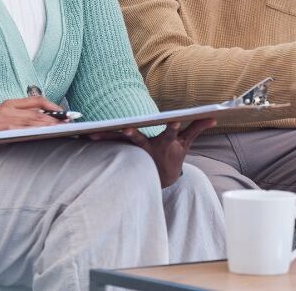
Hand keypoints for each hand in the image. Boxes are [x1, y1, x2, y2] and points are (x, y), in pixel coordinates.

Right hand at [0, 97, 61, 162]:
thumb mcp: (4, 122)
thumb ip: (21, 120)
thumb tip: (46, 124)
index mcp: (10, 104)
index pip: (36, 100)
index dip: (53, 106)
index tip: (66, 114)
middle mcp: (6, 108)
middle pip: (36, 111)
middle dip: (55, 117)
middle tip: (70, 123)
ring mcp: (0, 119)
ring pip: (29, 120)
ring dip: (48, 125)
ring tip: (62, 129)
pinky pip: (17, 130)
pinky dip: (31, 132)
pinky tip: (42, 135)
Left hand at [88, 118, 215, 187]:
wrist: (160, 179)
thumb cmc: (172, 156)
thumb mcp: (186, 143)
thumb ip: (197, 128)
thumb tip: (213, 117)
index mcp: (165, 143)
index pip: (170, 133)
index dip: (173, 127)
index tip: (175, 121)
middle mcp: (147, 147)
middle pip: (139, 139)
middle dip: (132, 133)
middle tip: (125, 127)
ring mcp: (133, 150)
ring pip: (118, 142)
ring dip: (105, 138)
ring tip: (91, 133)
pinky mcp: (122, 151)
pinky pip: (108, 144)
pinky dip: (97, 140)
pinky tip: (82, 136)